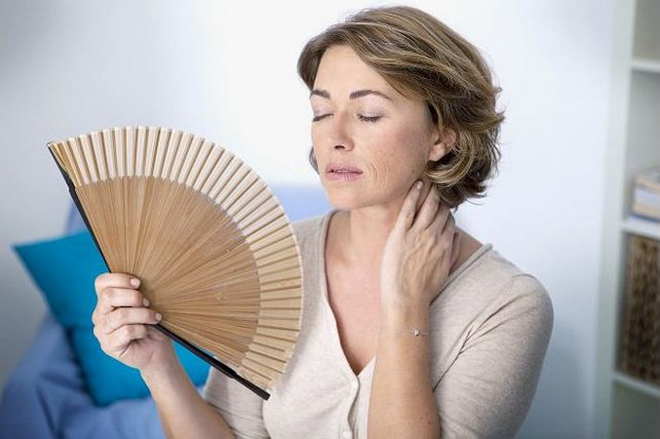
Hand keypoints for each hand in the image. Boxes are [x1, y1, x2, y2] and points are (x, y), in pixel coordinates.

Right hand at [92, 273, 174, 372]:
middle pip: (108, 296)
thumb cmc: (151, 323)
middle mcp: (100, 314)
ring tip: (155, 318)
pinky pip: (126, 331)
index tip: (139, 283)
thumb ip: (138, 293)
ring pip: (120, 315)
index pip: (102, 282)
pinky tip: (146, 331)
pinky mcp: (108, 346)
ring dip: (143, 314)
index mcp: (106, 300)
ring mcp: (102, 331)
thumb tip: (140, 284)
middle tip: (148, 303)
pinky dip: (141, 329)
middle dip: (133, 297)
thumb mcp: (146, 304)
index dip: (120, 279)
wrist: (157, 349)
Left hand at [380, 180, 460, 313]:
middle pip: (441, 209)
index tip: (442, 202)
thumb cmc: (424, 289)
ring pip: (428, 205)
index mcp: (446, 244)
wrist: (406, 300)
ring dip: (430, 190)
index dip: (446, 209)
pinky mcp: (401, 234)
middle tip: (437, 182)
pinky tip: (417, 184)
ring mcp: (418, 234)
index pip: (449, 219)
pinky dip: (414, 194)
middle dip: (440, 195)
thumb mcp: (445, 270)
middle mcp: (434, 236)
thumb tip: (456, 236)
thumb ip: (452, 251)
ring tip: (429, 178)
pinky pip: (410, 209)